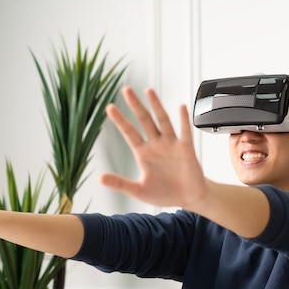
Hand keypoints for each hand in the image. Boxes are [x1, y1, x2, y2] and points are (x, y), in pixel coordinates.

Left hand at [102, 87, 208, 207]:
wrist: (188, 198)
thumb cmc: (165, 194)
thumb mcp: (139, 191)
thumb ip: (120, 184)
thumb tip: (100, 178)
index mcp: (143, 154)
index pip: (129, 133)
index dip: (120, 121)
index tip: (110, 107)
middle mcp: (157, 145)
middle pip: (144, 121)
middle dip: (135, 106)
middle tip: (126, 90)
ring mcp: (171, 145)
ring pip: (162, 121)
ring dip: (156, 106)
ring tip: (149, 91)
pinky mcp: (186, 149)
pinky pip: (185, 132)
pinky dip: (183, 120)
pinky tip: (181, 107)